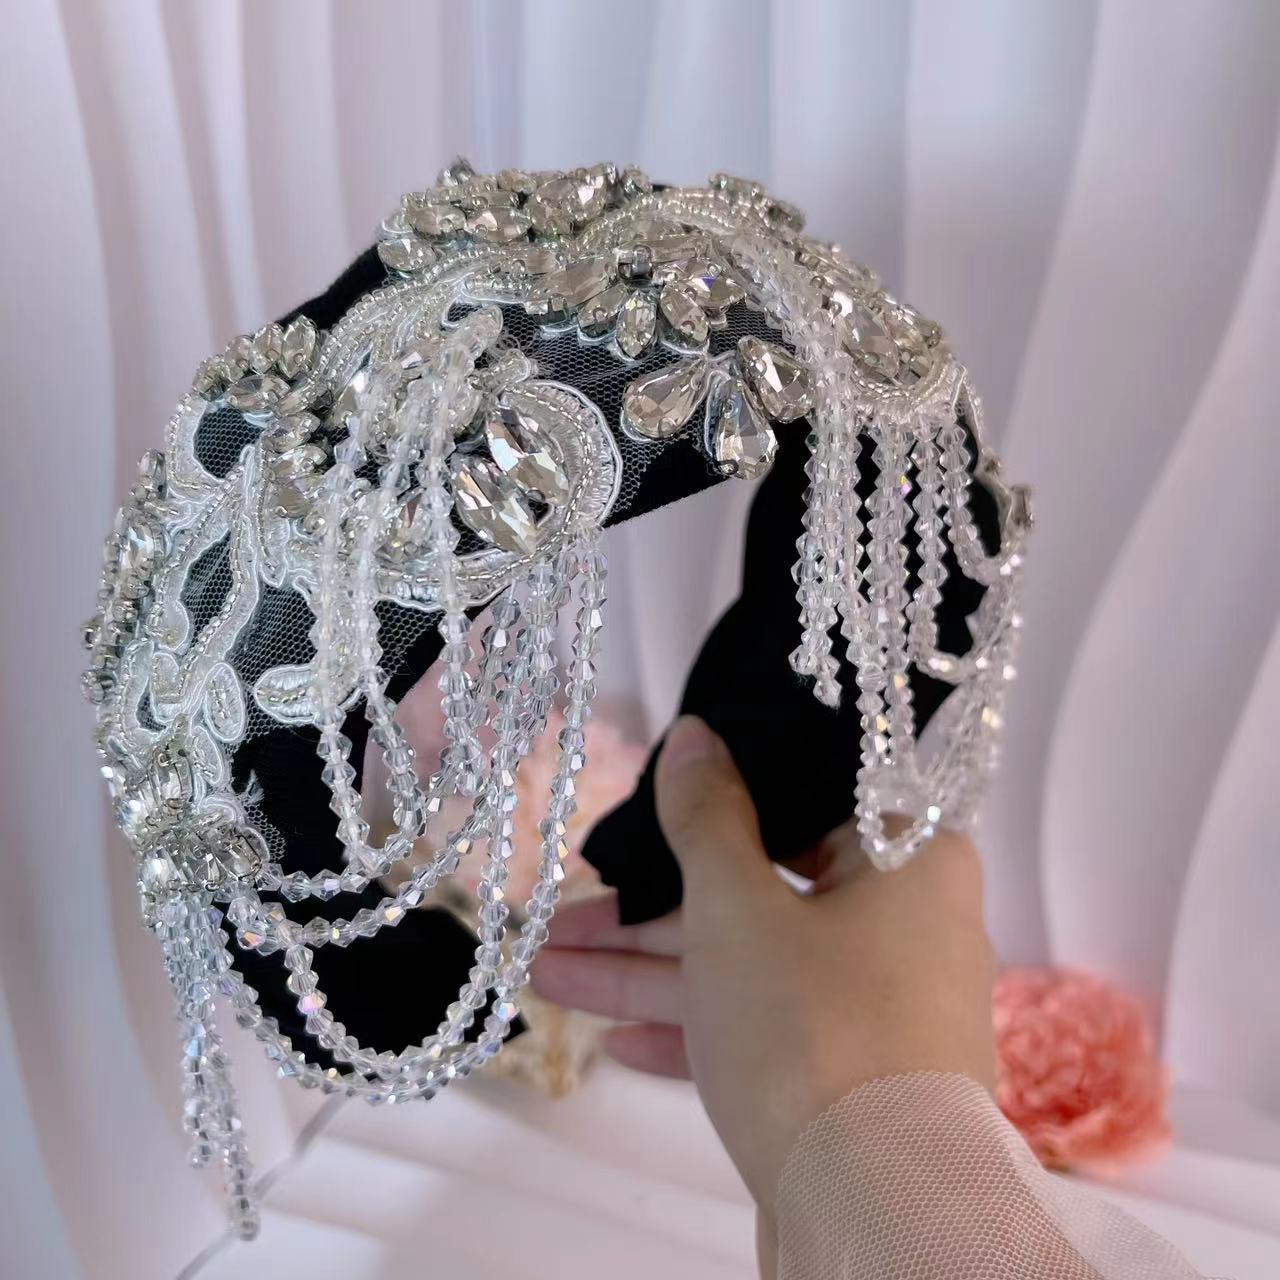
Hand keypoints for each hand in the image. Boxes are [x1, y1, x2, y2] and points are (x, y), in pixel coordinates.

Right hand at [532, 715, 995, 1214]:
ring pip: (752, 966)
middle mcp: (907, 924)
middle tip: (567, 909)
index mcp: (908, 858)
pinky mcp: (855, 1074)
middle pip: (761, 891)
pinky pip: (769, 1030)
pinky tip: (613, 1043)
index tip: (646, 805)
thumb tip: (694, 735)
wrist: (876, 1217)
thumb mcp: (737, 908)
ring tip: (547, 973)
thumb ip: (706, 817)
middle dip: (649, 910)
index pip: (802, 801)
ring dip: (650, 972)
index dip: (715, 802)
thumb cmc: (812, 1026)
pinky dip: (698, 1030)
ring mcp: (882, 1007)